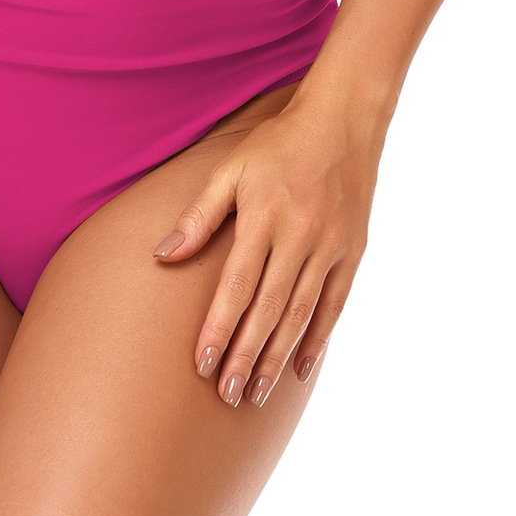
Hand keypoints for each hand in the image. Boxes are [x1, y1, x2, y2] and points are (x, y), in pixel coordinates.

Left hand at [151, 93, 382, 407]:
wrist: (343, 120)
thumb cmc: (278, 144)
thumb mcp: (231, 168)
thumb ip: (199, 215)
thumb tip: (162, 256)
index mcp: (264, 216)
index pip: (237, 285)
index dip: (219, 328)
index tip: (202, 365)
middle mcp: (299, 236)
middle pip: (268, 309)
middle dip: (246, 356)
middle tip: (228, 396)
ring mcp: (330, 246)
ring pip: (301, 313)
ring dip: (277, 357)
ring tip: (256, 394)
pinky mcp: (353, 251)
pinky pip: (335, 304)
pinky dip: (318, 339)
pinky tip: (300, 369)